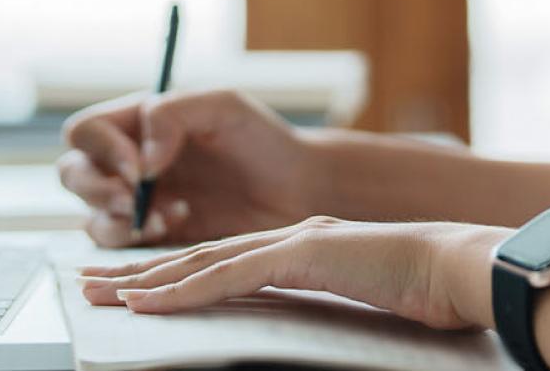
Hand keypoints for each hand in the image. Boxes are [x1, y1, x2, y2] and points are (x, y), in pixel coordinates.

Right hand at [58, 90, 313, 246]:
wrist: (297, 189)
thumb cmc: (264, 140)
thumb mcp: (224, 107)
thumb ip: (173, 114)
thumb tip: (140, 159)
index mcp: (139, 122)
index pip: (86, 132)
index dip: (102, 150)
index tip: (140, 167)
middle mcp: (131, 160)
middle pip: (74, 174)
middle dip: (97, 189)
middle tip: (133, 199)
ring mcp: (140, 201)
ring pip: (90, 215)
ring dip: (116, 220)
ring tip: (167, 216)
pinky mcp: (156, 235)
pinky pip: (119, 243)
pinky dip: (136, 239)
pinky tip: (178, 222)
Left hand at [77, 217, 512, 328]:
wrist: (457, 265)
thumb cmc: (421, 284)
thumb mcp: (360, 290)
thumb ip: (325, 293)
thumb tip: (302, 314)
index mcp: (302, 245)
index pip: (225, 260)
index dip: (177, 272)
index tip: (139, 286)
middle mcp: (288, 236)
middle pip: (201, 255)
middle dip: (143, 270)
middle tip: (92, 281)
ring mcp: (292, 241)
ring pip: (203, 261)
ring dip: (147, 278)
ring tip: (99, 291)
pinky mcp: (300, 254)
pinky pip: (229, 276)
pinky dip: (184, 290)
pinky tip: (147, 300)